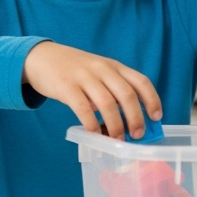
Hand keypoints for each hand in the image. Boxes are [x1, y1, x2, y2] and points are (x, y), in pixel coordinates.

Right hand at [22, 41, 161, 139]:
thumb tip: (127, 119)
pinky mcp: (66, 87)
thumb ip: (111, 88)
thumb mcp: (96, 70)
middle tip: (137, 135)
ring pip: (107, 104)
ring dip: (115, 125)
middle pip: (126, 95)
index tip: (156, 117)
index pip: (140, 81)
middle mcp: (101, 69)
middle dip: (135, 118)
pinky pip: (83, 109)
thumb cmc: (72, 69)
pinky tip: (95, 133)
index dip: (152, 100)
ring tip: (116, 139)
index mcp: (113, 66)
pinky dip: (92, 124)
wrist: (40, 57)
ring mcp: (84, 77)